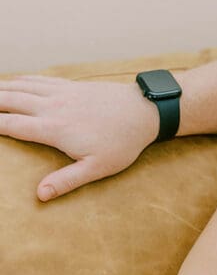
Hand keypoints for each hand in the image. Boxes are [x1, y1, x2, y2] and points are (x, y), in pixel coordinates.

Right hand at [0, 76, 158, 200]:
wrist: (145, 111)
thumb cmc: (123, 143)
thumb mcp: (98, 168)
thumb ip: (67, 181)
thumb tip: (40, 195)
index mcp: (54, 129)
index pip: (11, 126)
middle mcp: (52, 107)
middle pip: (8, 101)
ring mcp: (61, 93)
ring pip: (20, 87)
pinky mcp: (71, 86)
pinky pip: (38, 80)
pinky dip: (20, 80)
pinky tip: (11, 82)